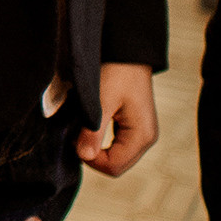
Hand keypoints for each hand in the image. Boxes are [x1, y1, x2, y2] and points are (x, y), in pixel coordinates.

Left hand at [77, 62, 157, 176]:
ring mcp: (141, 133)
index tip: (74, 140)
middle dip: (93, 154)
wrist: (128, 53)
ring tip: (82, 127)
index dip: (91, 160)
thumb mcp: (100, 102)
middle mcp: (146, 139)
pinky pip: (116, 144)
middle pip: (116, 164)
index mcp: (142, 137)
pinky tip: (91, 125)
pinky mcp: (134, 126)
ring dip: (96, 147)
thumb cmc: (117, 72)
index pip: (114, 167)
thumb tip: (84, 156)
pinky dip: (101, 139)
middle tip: (76, 134)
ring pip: (115, 155)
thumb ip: (93, 131)